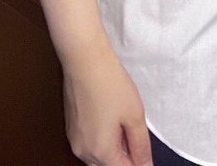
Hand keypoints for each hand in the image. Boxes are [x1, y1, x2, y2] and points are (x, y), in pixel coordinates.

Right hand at [63, 42, 152, 165]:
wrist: (85, 60)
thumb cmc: (110, 84)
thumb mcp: (135, 116)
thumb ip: (141, 146)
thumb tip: (146, 165)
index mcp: (100, 152)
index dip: (138, 161)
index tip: (143, 148)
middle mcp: (83, 151)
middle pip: (108, 165)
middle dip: (124, 157)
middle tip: (136, 134)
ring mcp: (74, 140)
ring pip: (97, 156)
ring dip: (112, 148)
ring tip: (124, 123)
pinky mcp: (71, 127)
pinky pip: (88, 143)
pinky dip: (101, 139)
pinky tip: (110, 119)